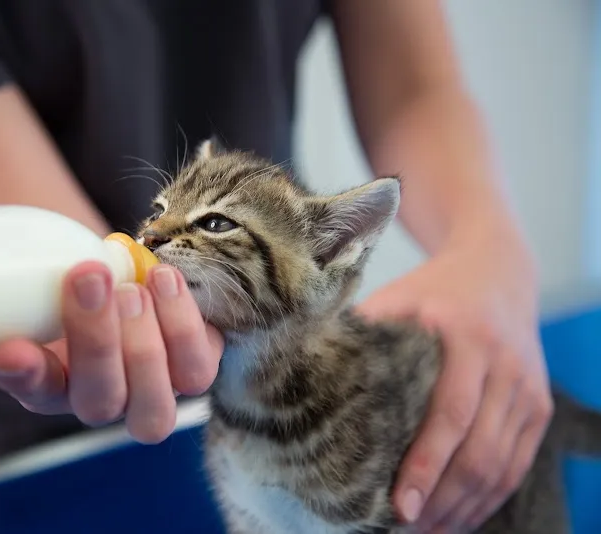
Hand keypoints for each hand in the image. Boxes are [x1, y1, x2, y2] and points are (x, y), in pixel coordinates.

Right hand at [0, 262, 223, 443]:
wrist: (137, 275)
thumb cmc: (87, 277)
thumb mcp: (56, 277)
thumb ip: (40, 282)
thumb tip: (36, 266)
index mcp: (50, 383)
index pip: (33, 391)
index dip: (23, 377)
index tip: (11, 351)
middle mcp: (101, 400)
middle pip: (99, 403)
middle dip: (96, 343)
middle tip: (90, 281)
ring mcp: (152, 394)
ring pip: (151, 406)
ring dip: (142, 346)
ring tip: (134, 290)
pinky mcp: (194, 371)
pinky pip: (196, 371)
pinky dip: (182, 326)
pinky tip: (164, 281)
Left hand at [356, 226, 552, 532]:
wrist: (496, 269)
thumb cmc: (433, 288)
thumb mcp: (396, 296)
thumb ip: (362, 330)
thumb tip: (307, 371)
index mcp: (466, 336)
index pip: (450, 414)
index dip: (427, 465)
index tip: (402, 505)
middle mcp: (505, 365)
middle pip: (479, 451)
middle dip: (444, 499)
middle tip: (407, 528)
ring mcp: (528, 387)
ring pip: (502, 466)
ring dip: (466, 507)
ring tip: (428, 530)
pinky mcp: (539, 405)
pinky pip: (519, 463)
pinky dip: (491, 497)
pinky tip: (461, 514)